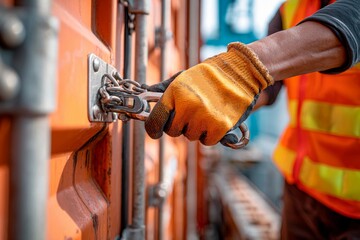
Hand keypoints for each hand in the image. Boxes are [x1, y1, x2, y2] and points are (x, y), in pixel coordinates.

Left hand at [145, 42, 272, 144]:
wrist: (241, 72)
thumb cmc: (209, 76)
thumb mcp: (183, 77)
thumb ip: (162, 89)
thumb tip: (143, 95)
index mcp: (175, 92)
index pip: (155, 120)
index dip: (153, 129)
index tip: (156, 132)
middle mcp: (188, 105)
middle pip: (173, 131)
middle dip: (180, 125)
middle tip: (192, 112)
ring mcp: (204, 117)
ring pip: (191, 136)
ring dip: (197, 129)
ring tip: (208, 111)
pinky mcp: (220, 126)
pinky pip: (207, 141)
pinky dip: (212, 134)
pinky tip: (217, 118)